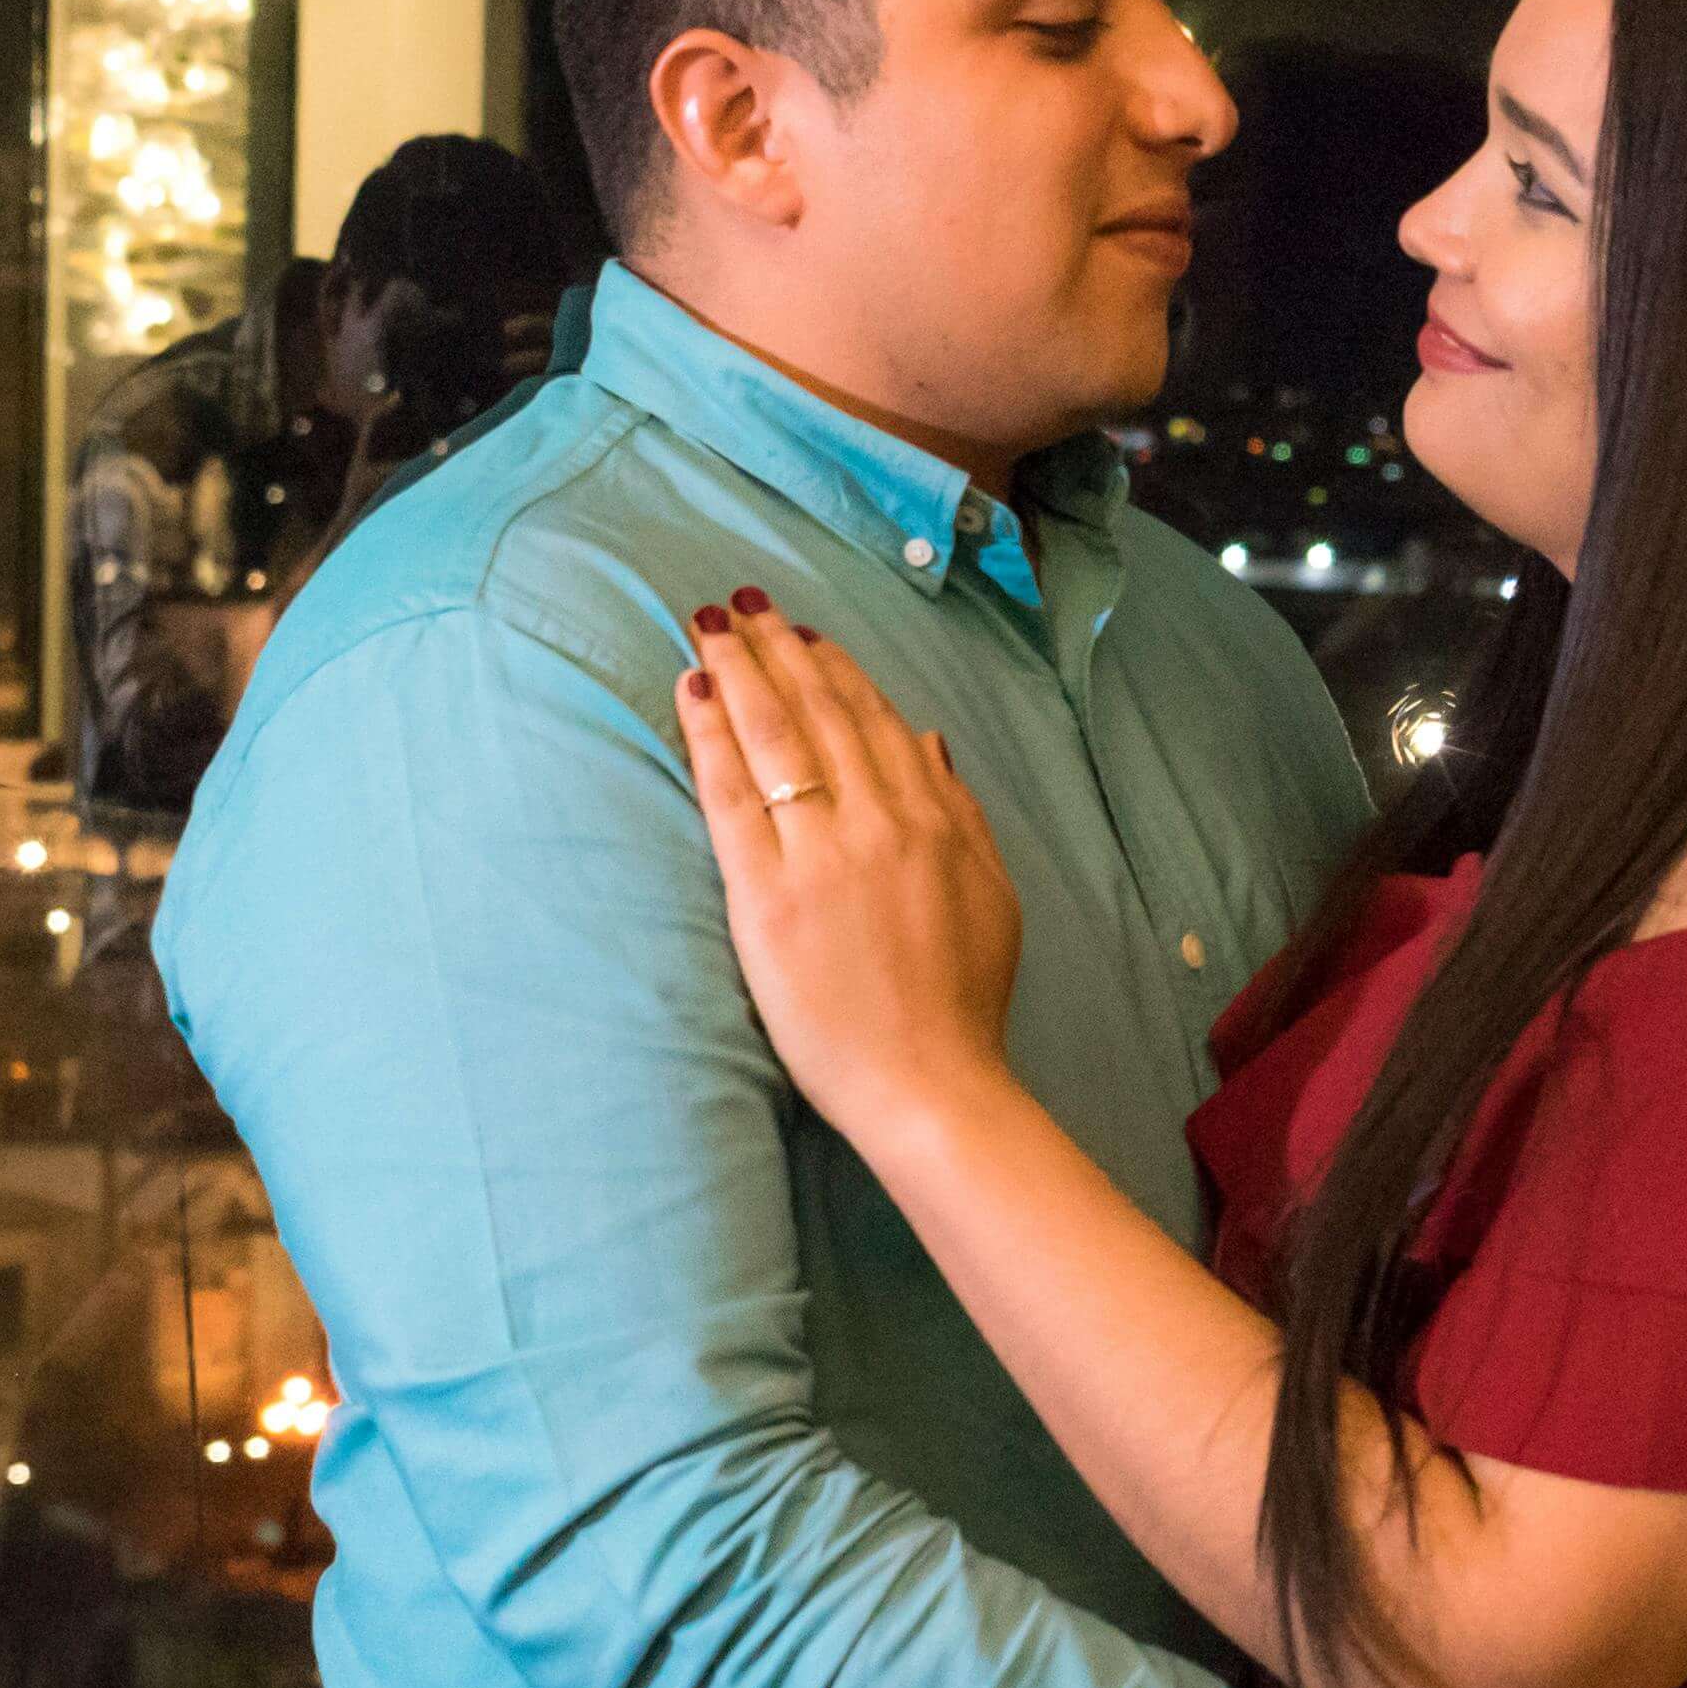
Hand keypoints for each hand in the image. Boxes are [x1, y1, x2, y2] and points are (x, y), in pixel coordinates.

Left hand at [674, 592, 1024, 1147]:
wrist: (931, 1084)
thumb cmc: (963, 1004)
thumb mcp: (994, 896)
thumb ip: (963, 813)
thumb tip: (931, 742)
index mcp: (932, 819)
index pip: (874, 720)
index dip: (834, 668)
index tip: (805, 633)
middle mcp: (877, 821)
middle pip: (817, 712)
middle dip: (776, 648)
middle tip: (741, 603)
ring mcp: (820, 854)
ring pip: (773, 737)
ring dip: (738, 670)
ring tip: (708, 625)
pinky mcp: (766, 895)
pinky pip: (730, 795)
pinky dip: (710, 735)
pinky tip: (692, 691)